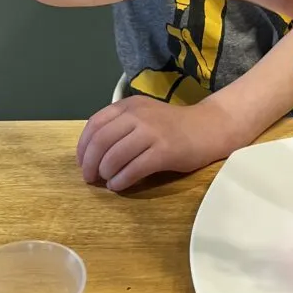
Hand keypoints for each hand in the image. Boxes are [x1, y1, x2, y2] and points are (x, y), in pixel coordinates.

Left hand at [77, 96, 238, 191]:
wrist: (209, 128)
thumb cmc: (174, 126)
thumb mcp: (144, 116)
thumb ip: (121, 126)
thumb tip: (92, 153)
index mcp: (130, 106)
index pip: (95, 124)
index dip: (83, 146)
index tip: (82, 162)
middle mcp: (138, 116)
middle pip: (101, 141)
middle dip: (90, 163)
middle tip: (90, 178)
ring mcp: (152, 133)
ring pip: (115, 156)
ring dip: (105, 173)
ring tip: (107, 181)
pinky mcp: (164, 151)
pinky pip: (133, 169)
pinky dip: (121, 181)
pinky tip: (120, 186)